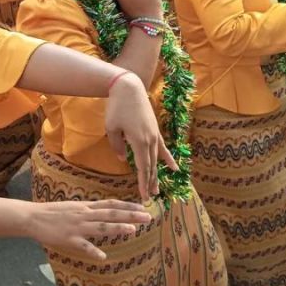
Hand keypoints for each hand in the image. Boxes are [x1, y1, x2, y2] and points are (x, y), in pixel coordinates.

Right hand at [26, 199, 150, 259]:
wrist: (32, 217)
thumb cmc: (52, 213)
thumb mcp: (72, 207)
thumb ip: (88, 211)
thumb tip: (102, 213)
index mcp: (85, 207)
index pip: (110, 204)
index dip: (127, 205)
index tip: (142, 206)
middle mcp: (84, 214)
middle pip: (110, 214)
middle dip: (130, 215)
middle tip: (148, 217)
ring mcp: (77, 226)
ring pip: (100, 227)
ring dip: (116, 228)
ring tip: (132, 230)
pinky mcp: (68, 239)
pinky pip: (82, 246)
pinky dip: (92, 251)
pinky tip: (102, 257)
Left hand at [105, 72, 177, 200]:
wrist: (128, 87)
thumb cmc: (116, 107)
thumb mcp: (111, 128)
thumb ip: (117, 145)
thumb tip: (122, 158)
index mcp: (139, 142)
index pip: (142, 168)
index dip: (143, 183)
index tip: (144, 196)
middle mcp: (150, 141)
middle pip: (150, 166)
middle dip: (150, 183)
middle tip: (150, 198)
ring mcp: (154, 135)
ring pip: (156, 159)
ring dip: (157, 174)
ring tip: (158, 190)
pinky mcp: (155, 129)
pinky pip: (163, 147)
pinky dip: (168, 159)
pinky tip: (174, 168)